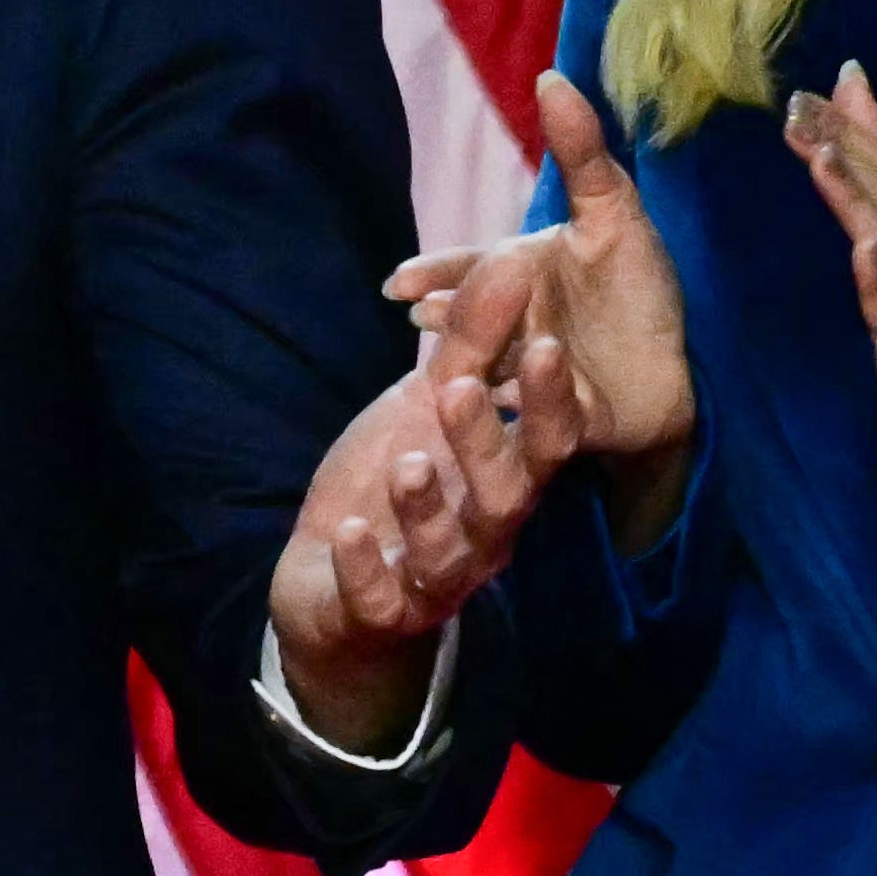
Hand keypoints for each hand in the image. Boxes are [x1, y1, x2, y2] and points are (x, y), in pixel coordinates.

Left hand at [266, 341, 590, 750]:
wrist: (329, 577)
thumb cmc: (396, 480)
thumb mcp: (428, 405)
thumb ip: (472, 345)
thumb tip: (512, 263)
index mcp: (502, 481)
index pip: (542, 445)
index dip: (547, 402)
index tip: (545, 343)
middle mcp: (480, 534)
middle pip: (504, 498)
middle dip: (487, 444)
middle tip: (462, 389)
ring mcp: (433, 578)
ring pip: (445, 553)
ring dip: (427, 509)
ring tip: (407, 464)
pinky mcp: (379, 612)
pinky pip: (379, 598)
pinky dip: (366, 568)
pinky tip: (350, 533)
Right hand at [389, 69, 694, 541]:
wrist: (679, 369)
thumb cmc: (637, 291)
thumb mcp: (614, 213)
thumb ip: (581, 152)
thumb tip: (549, 73)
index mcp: (513, 278)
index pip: (463, 271)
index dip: (433, 276)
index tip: (397, 285)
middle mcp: (509, 330)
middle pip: (472, 323)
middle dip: (450, 320)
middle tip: (424, 319)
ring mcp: (529, 382)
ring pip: (494, 373)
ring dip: (478, 367)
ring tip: (466, 366)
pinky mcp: (560, 427)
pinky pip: (544, 417)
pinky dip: (532, 402)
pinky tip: (519, 395)